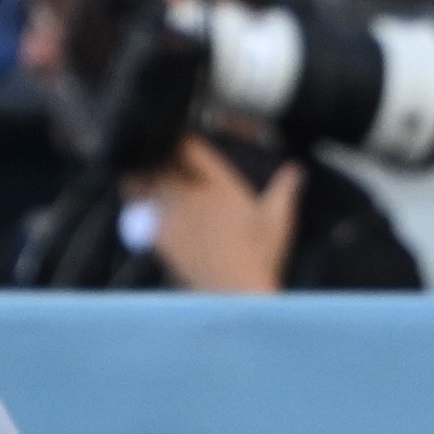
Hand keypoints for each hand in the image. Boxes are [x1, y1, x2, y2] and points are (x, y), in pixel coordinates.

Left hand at [139, 135, 297, 294]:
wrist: (236, 293)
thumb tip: (294, 171)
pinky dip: (138, 205)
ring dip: (142, 178)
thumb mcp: (278, 221)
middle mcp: (192, 196)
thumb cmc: (259, 259)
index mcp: (220, 185)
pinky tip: (145, 207)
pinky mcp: (160, 237)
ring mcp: (173, 216)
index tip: (185, 140)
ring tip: (146, 177)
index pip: (190, 146)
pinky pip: (139, 212)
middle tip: (163, 159)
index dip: (184, 139)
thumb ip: (284, 190)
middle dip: (160, 157)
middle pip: (160, 161)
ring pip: (143, 184)